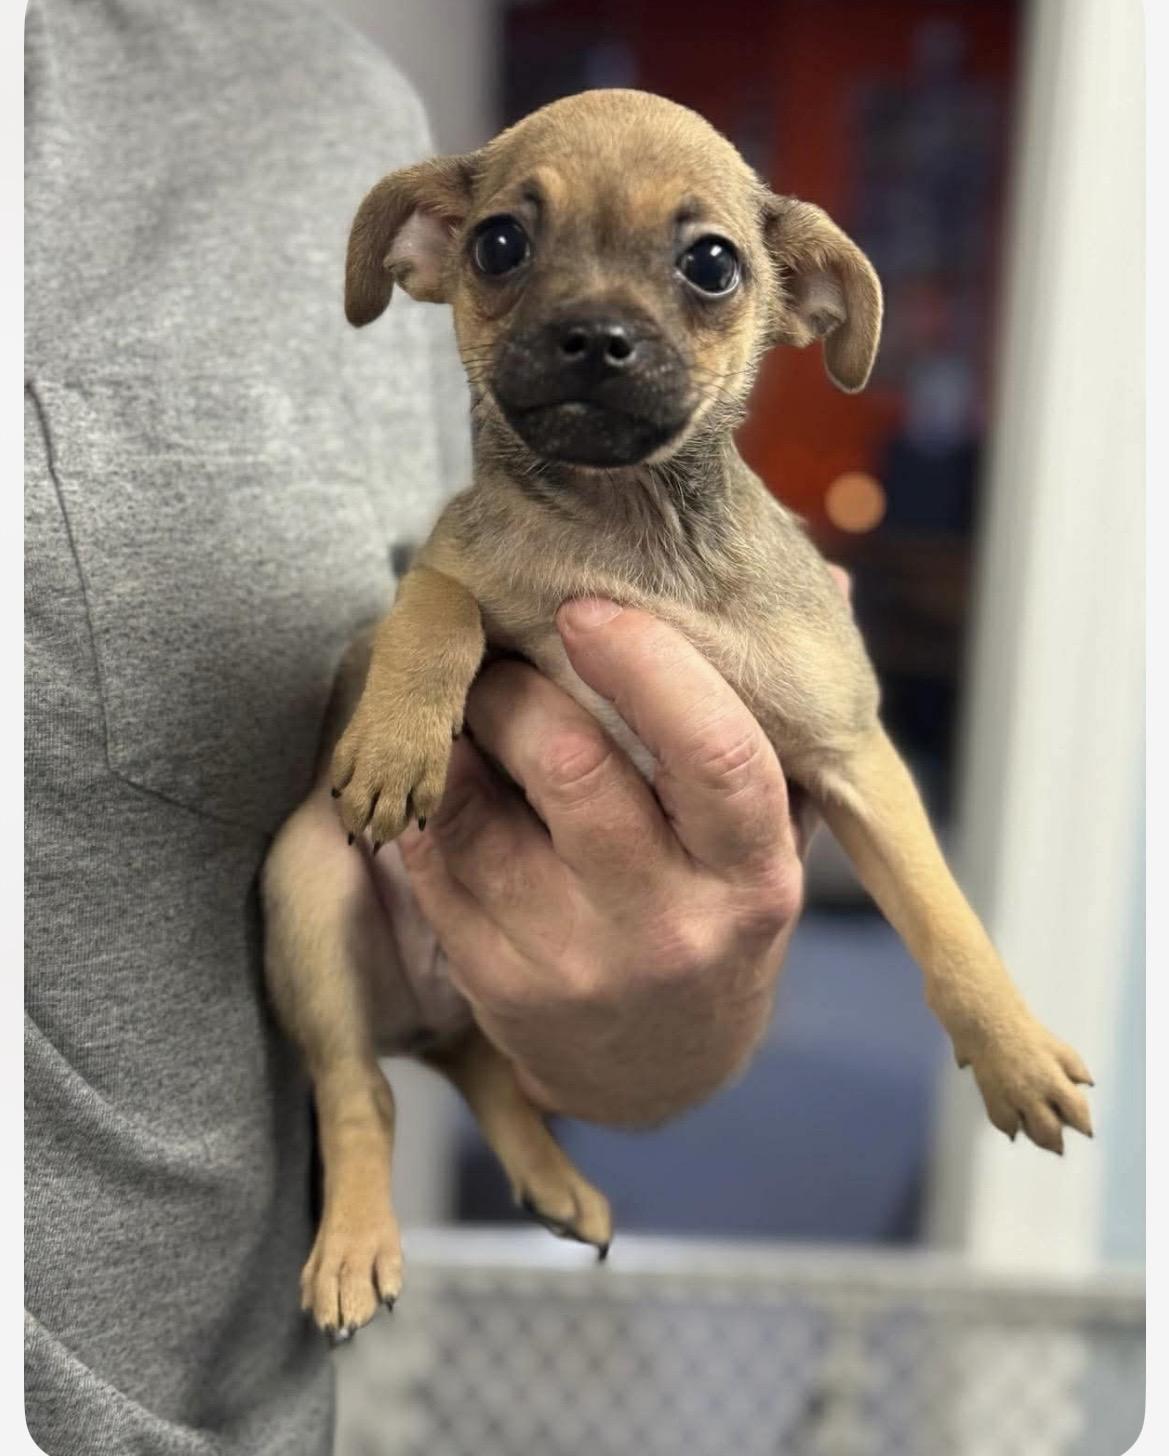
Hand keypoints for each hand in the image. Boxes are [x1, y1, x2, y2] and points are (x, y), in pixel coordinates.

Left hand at [397, 597, 813, 1124]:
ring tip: (464, 707)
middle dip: (518, 685)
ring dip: (456, 734)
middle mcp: (668, 925)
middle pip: (571, 765)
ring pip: (477, 808)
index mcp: (753, 875)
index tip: (588, 609)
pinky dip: (426, 795)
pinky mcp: (495, 984)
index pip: (714, 752)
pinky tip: (444, 774)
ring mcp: (572, 962)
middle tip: (502, 653)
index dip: (646, 663)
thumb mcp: (773, 837)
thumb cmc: (718, 919)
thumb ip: (782, 712)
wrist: (659, 1070)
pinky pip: (430, 857)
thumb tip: (825, 578)